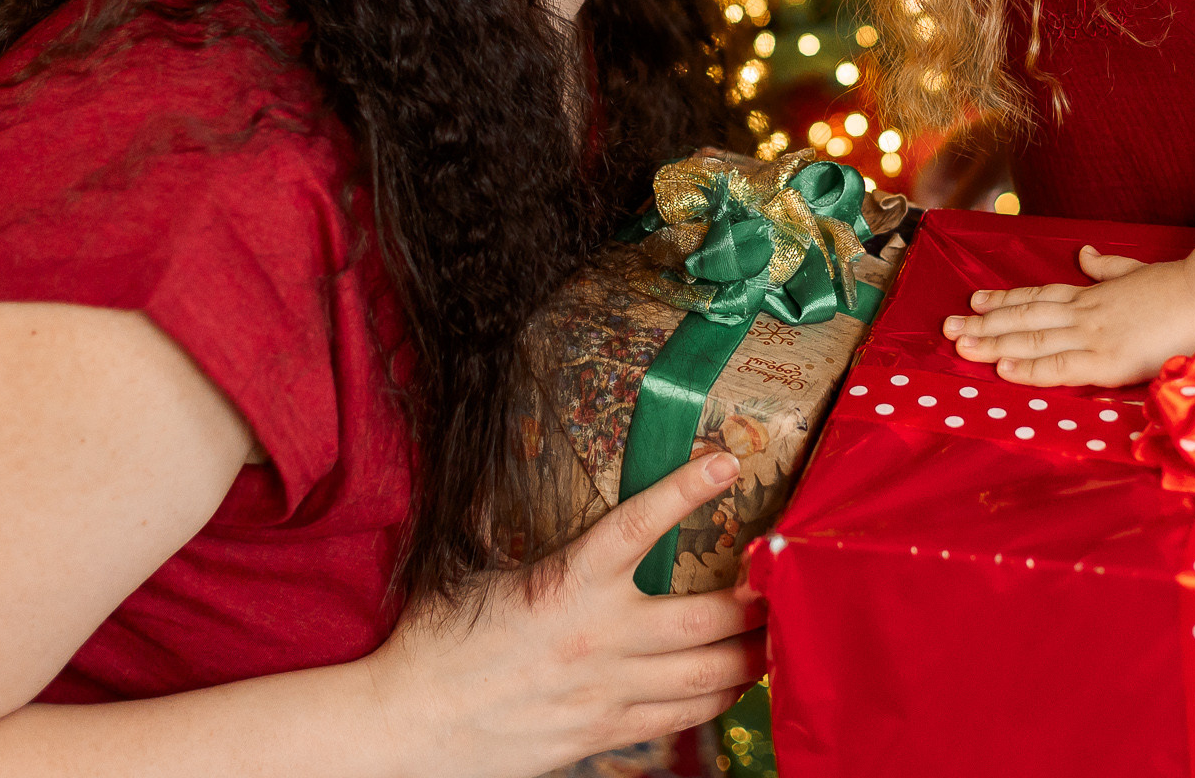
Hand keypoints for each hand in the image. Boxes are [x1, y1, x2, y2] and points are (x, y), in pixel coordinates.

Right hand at [367, 451, 767, 777]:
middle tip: (785, 576)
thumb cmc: (437, 641)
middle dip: (754, 600)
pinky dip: (717, 698)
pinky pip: (681, 717)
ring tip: (780, 633)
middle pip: (702, 618)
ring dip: (751, 654)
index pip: (636, 526)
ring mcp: (606, 692)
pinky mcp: (604, 732)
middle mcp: (597, 637)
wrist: (409, 723)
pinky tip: (735, 683)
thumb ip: (520, 534)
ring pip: (704, 675)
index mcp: (564, 584)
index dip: (684, 491)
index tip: (725, 461)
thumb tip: (536, 477)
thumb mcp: (477, 572)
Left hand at [942, 248, 1194, 387]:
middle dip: (984, 323)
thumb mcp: (1136, 270)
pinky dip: (1029, 367)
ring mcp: (1094, 335)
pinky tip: (1002, 368)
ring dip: (993, 343)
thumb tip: (1085, 256)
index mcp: (1094, 295)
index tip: (975, 301)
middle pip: (1025, 318)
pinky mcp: (1108, 360)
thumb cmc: (1183, 286)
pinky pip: (1059, 365)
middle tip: (948, 325)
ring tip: (959, 343)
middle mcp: (1085, 313)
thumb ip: (1108, 268)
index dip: (1004, 301)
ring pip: (1032, 339)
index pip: (1038, 297)